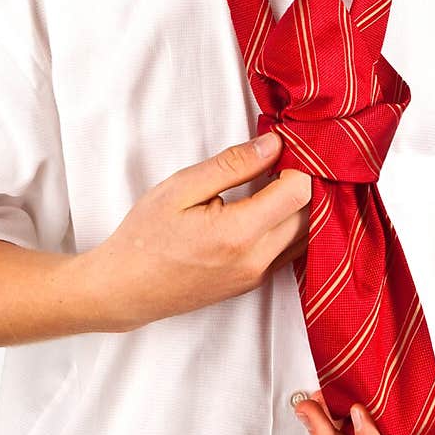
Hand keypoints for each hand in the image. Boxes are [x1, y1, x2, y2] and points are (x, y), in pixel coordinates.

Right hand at [79, 130, 310, 331]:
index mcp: (239, 233)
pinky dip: (291, 226)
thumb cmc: (145, 236)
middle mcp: (256, 260)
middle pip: (309, 213)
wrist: (125, 290)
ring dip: (300, 206)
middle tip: (278, 160)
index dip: (297, 164)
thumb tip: (273, 144)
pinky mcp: (253, 284)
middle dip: (302, 182)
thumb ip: (232, 165)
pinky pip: (291, 251)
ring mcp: (257, 276)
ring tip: (273, 182)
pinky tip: (268, 209)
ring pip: (305, 235)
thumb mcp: (181, 188)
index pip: (300, 192)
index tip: (280, 148)